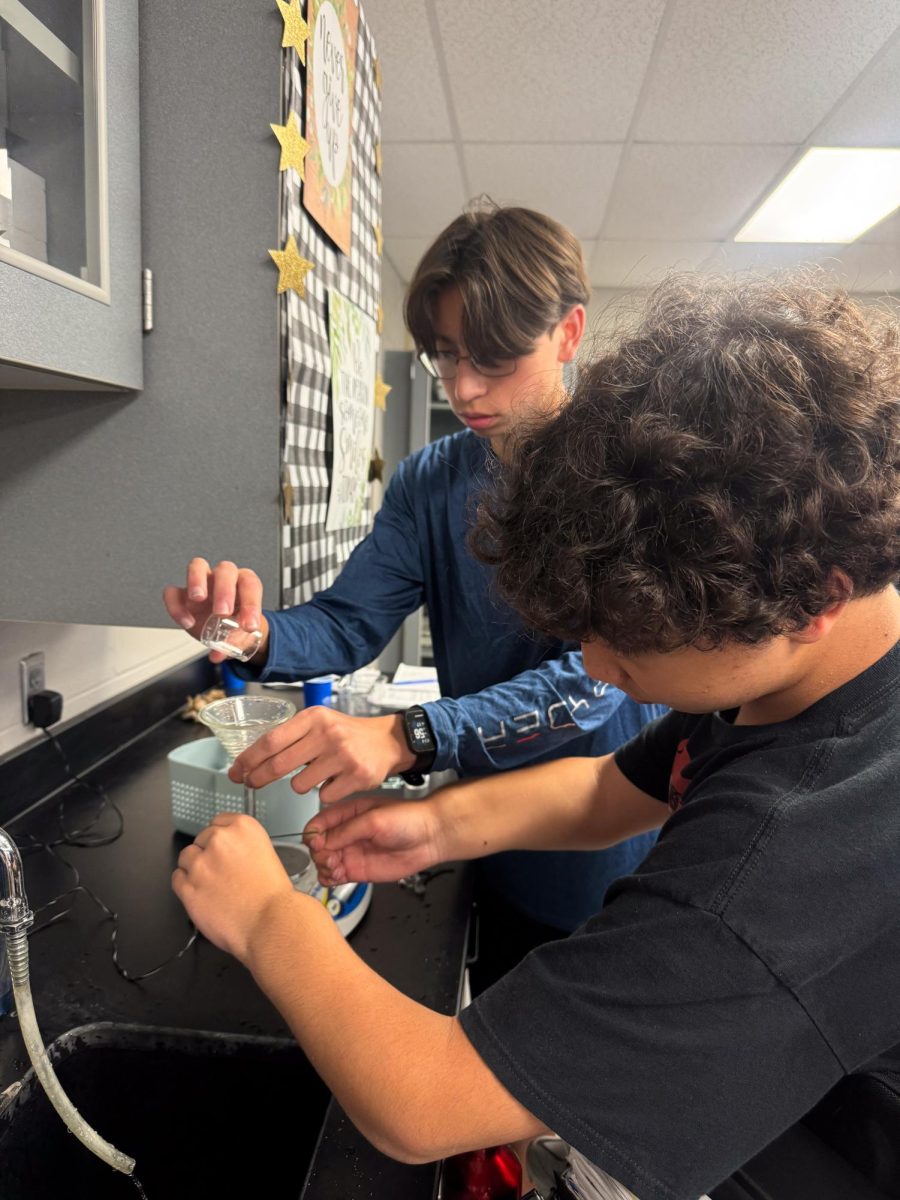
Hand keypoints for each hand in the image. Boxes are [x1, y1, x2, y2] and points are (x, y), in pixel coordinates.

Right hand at [162, 557, 268, 662]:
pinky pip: (173, 592)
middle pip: (225, 570)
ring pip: (197, 566)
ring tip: (197, 599)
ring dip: (196, 580)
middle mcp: (224, 579)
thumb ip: (232, 644)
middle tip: (222, 612)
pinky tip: (186, 621)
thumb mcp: (242, 636)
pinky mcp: (182, 594)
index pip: (250, 585)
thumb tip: (218, 654)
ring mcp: (202, 583)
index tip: (249, 625)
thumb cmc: (237, 624)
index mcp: (244, 584)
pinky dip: (176, 605)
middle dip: (224, 590)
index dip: (251, 604)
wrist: (226, 628)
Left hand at [172, 813, 295, 962]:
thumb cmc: (272, 896)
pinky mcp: (187, 886)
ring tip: (212, 886)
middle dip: (208, 855)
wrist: (270, 923)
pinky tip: (203, 896)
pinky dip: (185, 887)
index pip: (219, 821)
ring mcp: (201, 863)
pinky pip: (176, 879)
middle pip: (201, 839)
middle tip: (222, 874)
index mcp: (243, 828)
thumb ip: (242, 846)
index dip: (221, 840)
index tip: (224, 850)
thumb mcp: (265, 854)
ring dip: (195, 869)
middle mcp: (219, 840)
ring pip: (186, 857)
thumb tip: (226, 852)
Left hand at [232, 708, 415, 804]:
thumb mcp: (320, 723)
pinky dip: (325, 793)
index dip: (249, 759)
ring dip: (301, 785)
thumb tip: (253, 759)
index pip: (271, 740)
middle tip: (250, 783)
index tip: (236, 770)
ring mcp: (343, 756)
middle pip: (279, 765)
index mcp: (314, 718)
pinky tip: (336, 781)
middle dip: (258, 777)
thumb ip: (292, 736)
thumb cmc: (347, 733)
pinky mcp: (357, 777)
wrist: (388, 741)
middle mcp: (327, 734)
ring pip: (300, 785)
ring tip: (316, 774)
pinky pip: (324, 796)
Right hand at [304, 794, 443, 884]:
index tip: (318, 843)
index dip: (313, 834)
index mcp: (348, 813)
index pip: (318, 823)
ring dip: (323, 866)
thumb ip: (347, 830)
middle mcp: (347, 833)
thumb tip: (323, 840)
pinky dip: (329, 879)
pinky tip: (335, 876)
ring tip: (335, 866)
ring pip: (323, 862)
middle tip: (330, 856)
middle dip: (319, 852)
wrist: (429, 837)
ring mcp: (351, 852)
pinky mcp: (358, 870)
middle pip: (318, 845)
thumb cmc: (409, 819)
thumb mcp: (374, 819)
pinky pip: (334, 876)